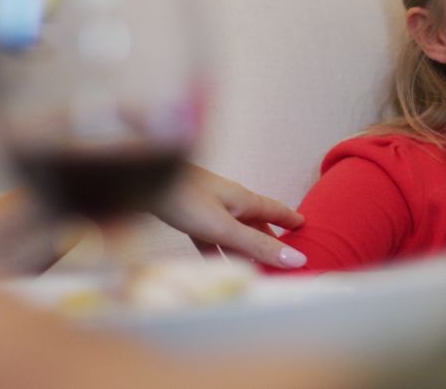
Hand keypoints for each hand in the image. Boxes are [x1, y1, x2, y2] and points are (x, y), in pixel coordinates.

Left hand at [154, 164, 306, 268]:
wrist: (141, 180)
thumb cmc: (184, 199)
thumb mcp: (224, 227)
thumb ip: (257, 245)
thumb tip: (298, 260)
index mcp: (243, 200)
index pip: (274, 210)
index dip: (290, 218)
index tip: (305, 225)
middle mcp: (228, 202)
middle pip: (255, 222)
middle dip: (269, 237)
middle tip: (282, 254)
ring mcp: (207, 208)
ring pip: (232, 231)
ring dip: (243, 248)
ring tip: (253, 266)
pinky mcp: (187, 216)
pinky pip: (209, 237)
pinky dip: (216, 251)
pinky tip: (214, 264)